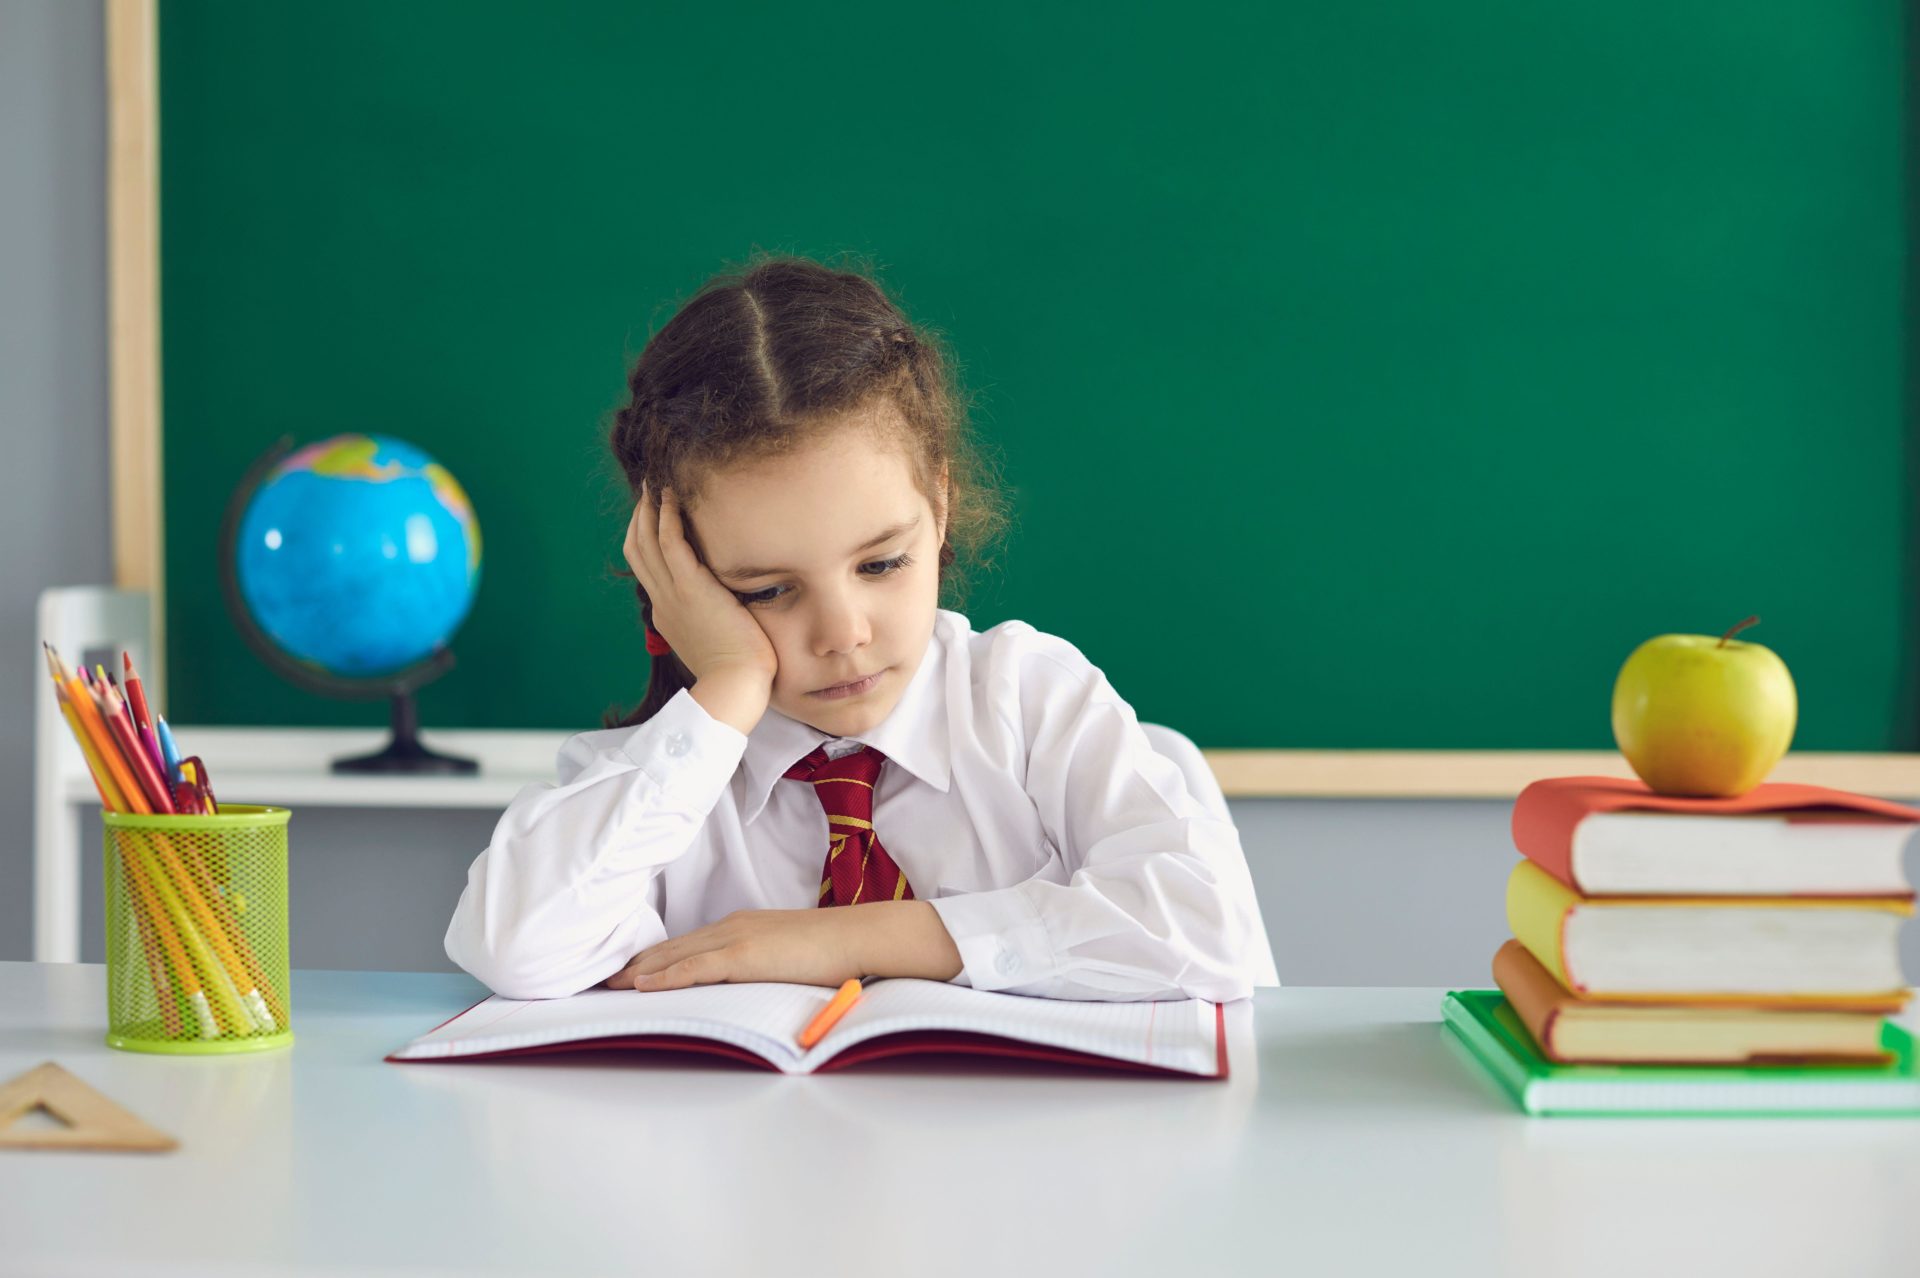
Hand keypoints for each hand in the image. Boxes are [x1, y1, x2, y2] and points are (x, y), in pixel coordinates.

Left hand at [604, 909, 865, 990]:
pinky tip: (642, 985)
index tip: (630, 970)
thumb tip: (752, 984)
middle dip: (637, 963)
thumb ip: (763, 965)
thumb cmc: (832, 951)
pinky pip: (694, 968)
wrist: (857, 937)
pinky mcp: (743, 954)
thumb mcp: (787, 955)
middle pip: (672, 946)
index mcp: (742, 926)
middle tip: (605, 978)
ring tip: (612, 984)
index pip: (687, 943)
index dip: (655, 957)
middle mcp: (732, 926)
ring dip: (640, 970)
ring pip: (675, 955)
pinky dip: (665, 977)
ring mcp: (736, 938)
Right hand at [623, 482, 778, 686]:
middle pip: (637, 550)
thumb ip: (716, 618)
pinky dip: (667, 517)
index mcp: (667, 615)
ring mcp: (673, 595)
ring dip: (649, 509)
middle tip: (648, 490)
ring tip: (657, 483)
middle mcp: (662, 602)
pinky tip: (672, 497)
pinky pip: (670, 544)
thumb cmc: (739, 670)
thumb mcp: (719, 641)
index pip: (649, 569)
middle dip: (640, 517)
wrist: (737, 686)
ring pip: (646, 542)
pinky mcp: (690, 589)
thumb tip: (730, 606)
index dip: (646, 538)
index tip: (654, 516)